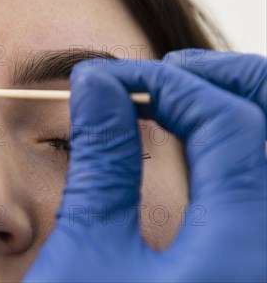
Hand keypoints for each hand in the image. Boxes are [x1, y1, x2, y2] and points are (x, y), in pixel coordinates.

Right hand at [24, 49, 265, 281]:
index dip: (167, 83)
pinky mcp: (247, 262)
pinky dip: (231, 147)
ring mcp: (263, 257)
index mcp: (240, 247)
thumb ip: (101, 159)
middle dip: (220, 79)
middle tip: (161, 72)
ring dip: (229, 106)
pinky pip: (259, 185)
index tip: (109, 78)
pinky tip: (188, 141)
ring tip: (170, 99)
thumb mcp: (87, 247)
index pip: (228, 122)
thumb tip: (97, 85)